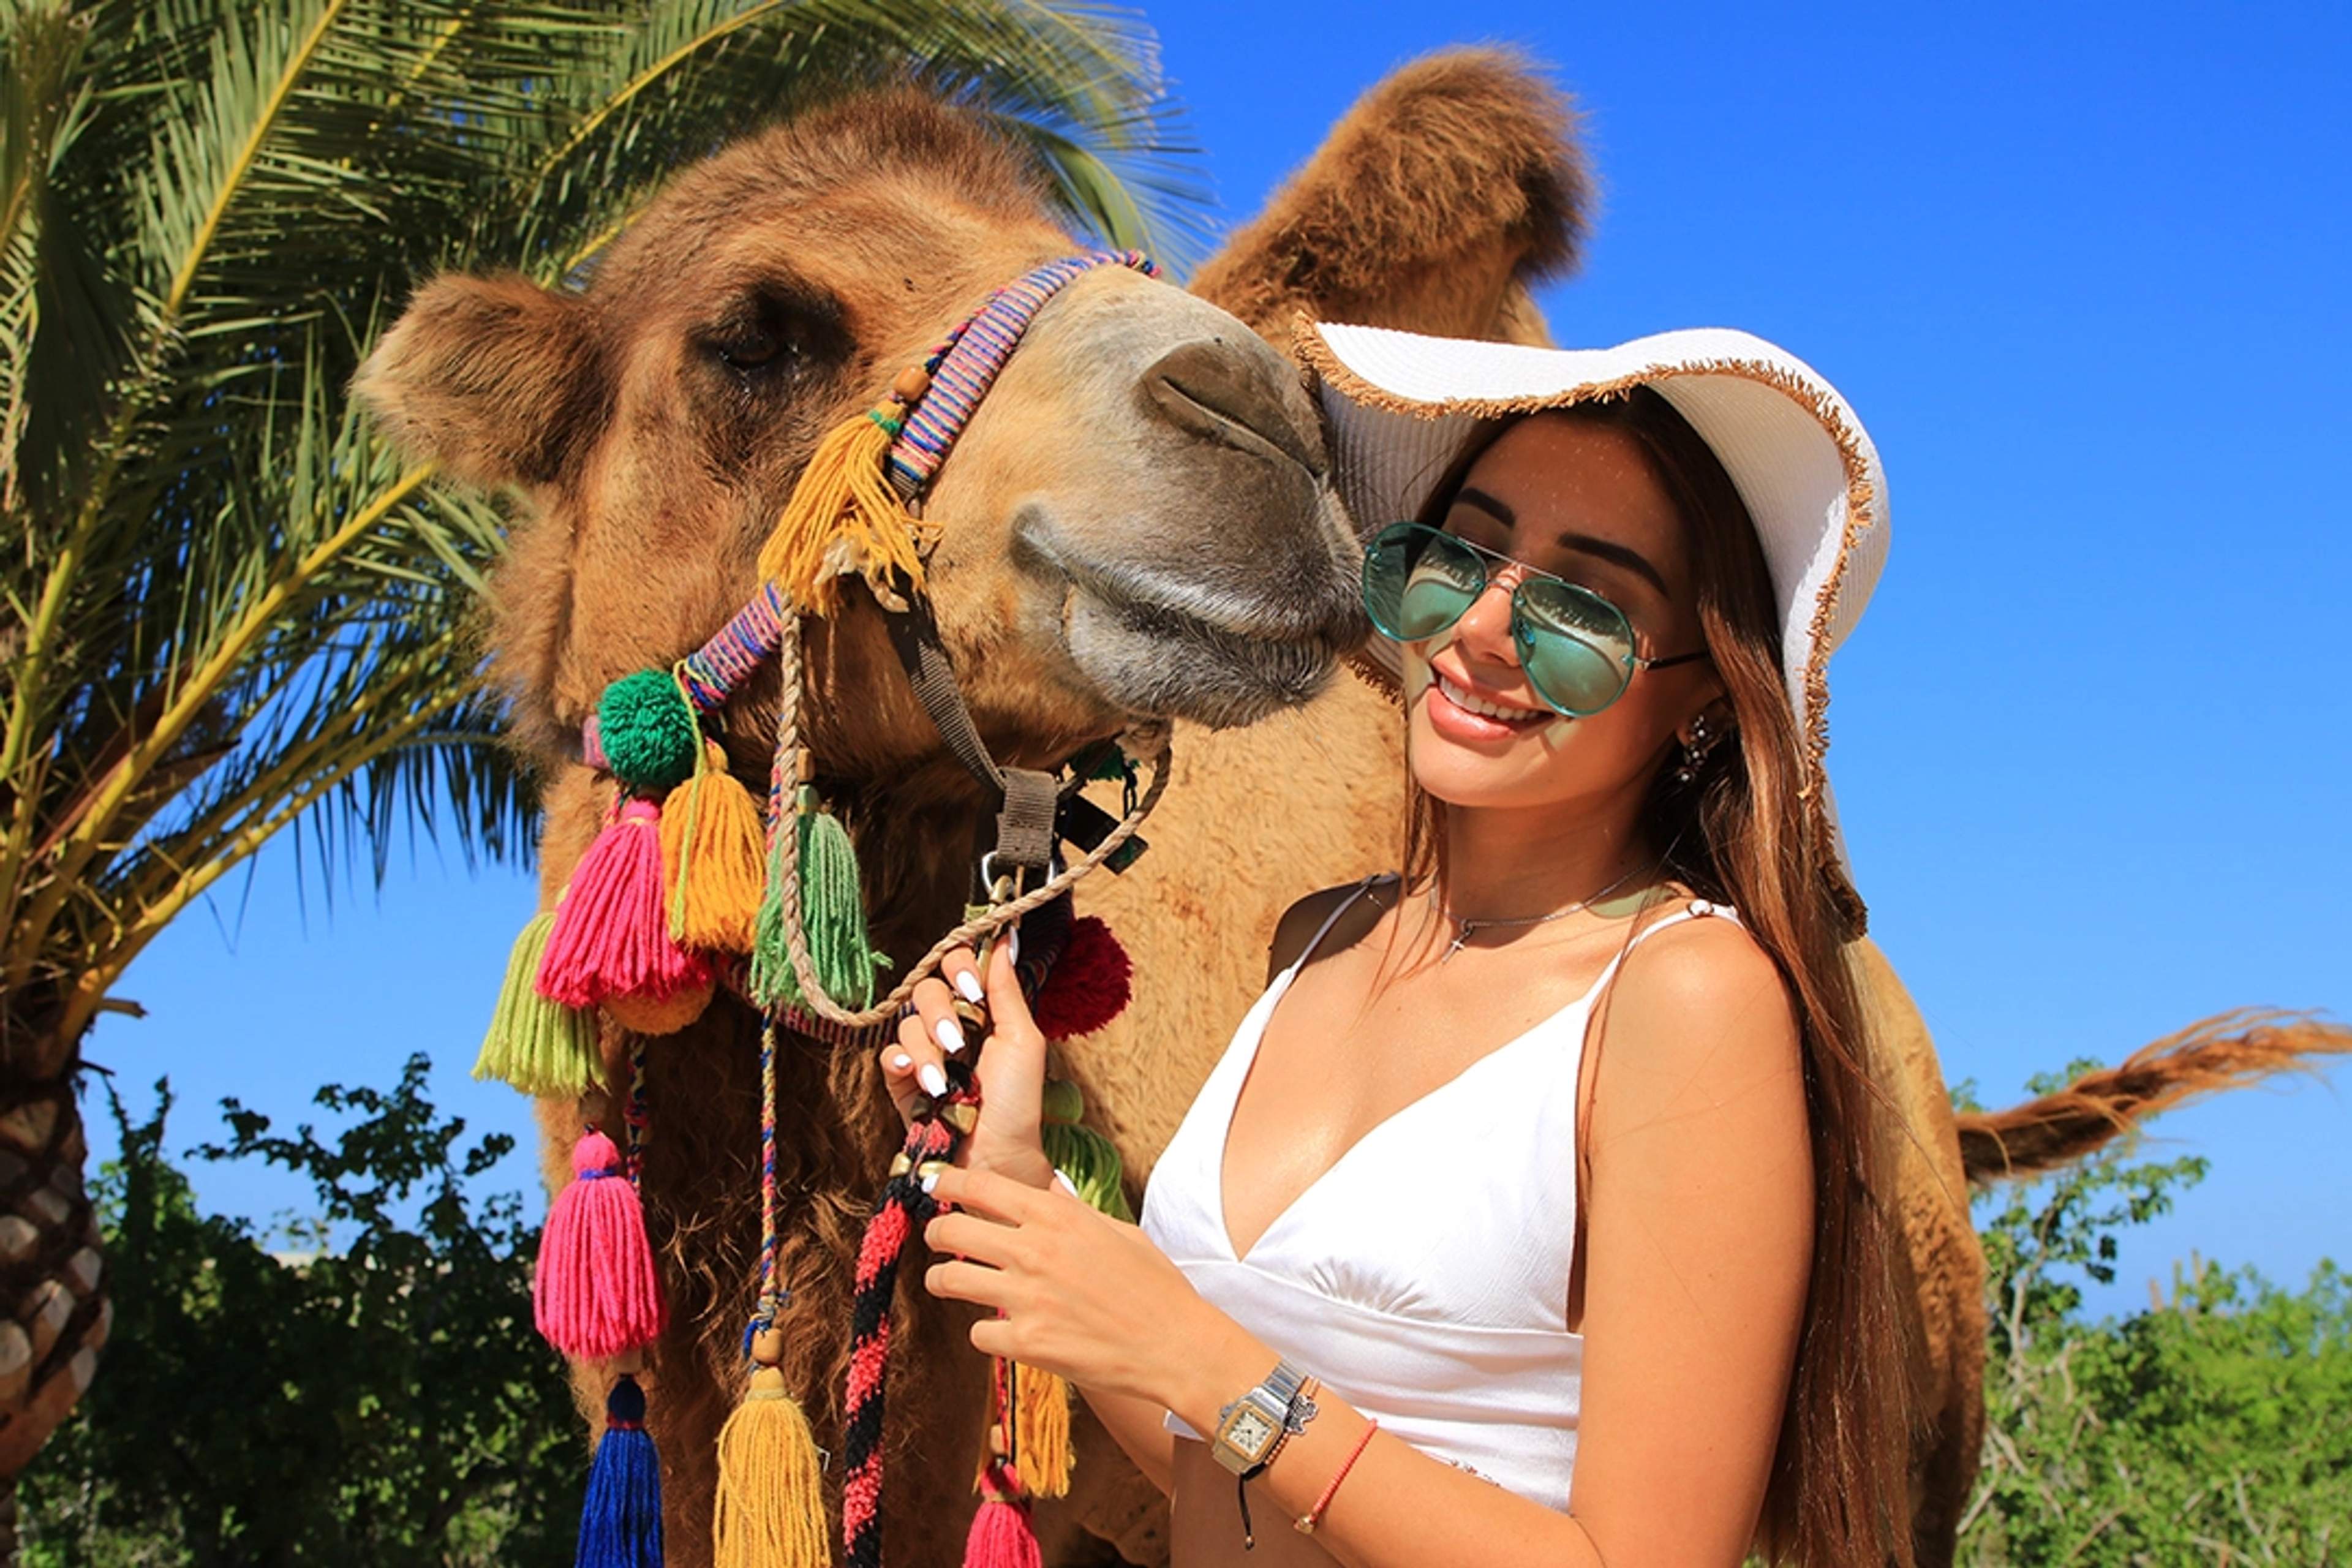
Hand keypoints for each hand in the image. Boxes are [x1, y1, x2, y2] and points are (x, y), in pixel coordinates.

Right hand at [876, 934, 1052, 1188]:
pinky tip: (919, 1080)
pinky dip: (902, 1062)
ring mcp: (925, 1053)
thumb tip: (1005, 935)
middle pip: (926, 989)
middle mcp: (950, 1025)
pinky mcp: (902, 1081)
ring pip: (907, 1023)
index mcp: (981, 1010)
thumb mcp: (1021, 1040)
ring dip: (926, 1048)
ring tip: (943, 1081)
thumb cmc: (1018, 1102)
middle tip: (958, 1041)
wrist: (997, 1157)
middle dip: (941, 1012)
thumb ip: (1007, 989)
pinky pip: (888, 1055)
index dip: (959, 967)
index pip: (958, 965)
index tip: (972, 989)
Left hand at [922, 1165, 1235, 1408]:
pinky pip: (978, 1332)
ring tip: (945, 1281)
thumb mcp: (1117, 1230)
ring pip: (949, 1279)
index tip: (934, 1184)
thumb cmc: (1155, 1286)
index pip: (980, 1186)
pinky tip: (1002, 1331)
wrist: (1176, 1345)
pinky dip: (985, 1332)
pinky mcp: (1025, 1342)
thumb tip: (1045, 1186)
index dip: (946, 1182)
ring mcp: (1026, 1298)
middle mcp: (1034, 1250)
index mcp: (1056, 1216)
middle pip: (951, 1229)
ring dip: (941, 1280)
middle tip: (937, 1238)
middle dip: (936, 1231)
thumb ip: (1072, 1208)